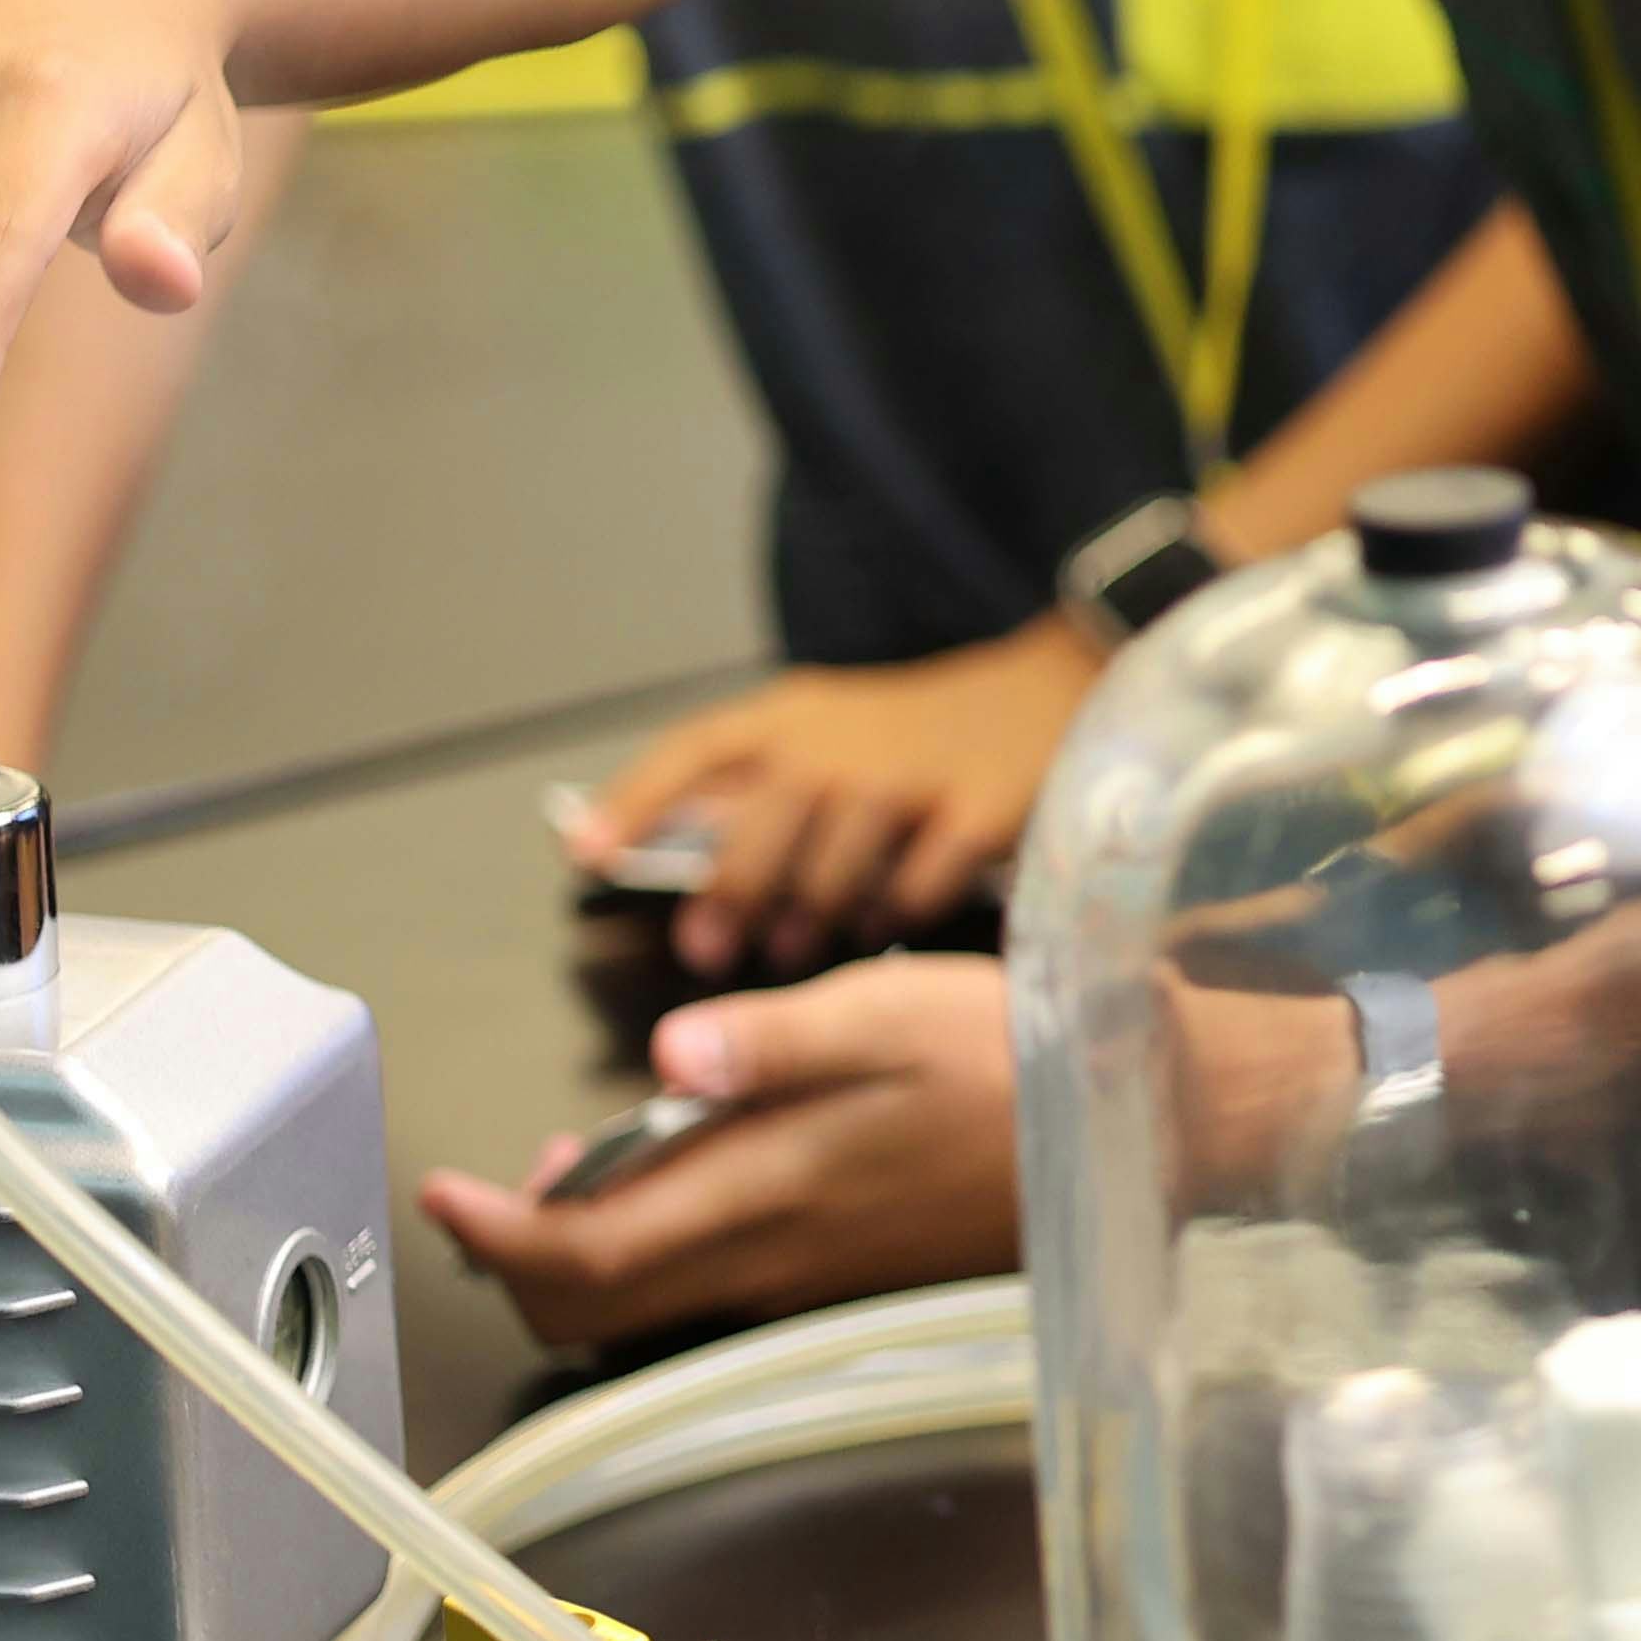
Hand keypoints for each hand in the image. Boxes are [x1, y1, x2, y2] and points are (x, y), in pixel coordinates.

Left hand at [416, 955, 1017, 1349]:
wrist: (1127, 1132)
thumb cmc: (1015, 1060)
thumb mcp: (889, 1013)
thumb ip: (771, 1041)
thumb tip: (669, 1054)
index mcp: (771, 1192)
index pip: (591, 1257)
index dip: (499, 1237)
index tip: (448, 1190)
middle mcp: (774, 1259)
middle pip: (594, 1310)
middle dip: (518, 1260)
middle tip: (492, 1187)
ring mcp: (803, 1279)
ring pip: (645, 1307)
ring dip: (582, 1255)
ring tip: (577, 1169)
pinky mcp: (833, 1276)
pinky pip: (705, 1291)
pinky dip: (651, 1253)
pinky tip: (674, 1176)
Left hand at [572, 618, 1102, 974]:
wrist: (1055, 692)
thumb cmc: (922, 730)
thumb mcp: (830, 729)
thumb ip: (755, 785)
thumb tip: (663, 848)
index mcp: (796, 718)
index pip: (695, 751)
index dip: (633, 802)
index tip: (584, 856)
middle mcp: (844, 746)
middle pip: (757, 840)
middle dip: (729, 904)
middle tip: (711, 949)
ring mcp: (912, 781)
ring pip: (829, 880)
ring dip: (811, 920)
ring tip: (805, 938)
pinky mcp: (974, 815)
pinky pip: (911, 895)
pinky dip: (894, 916)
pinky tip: (890, 918)